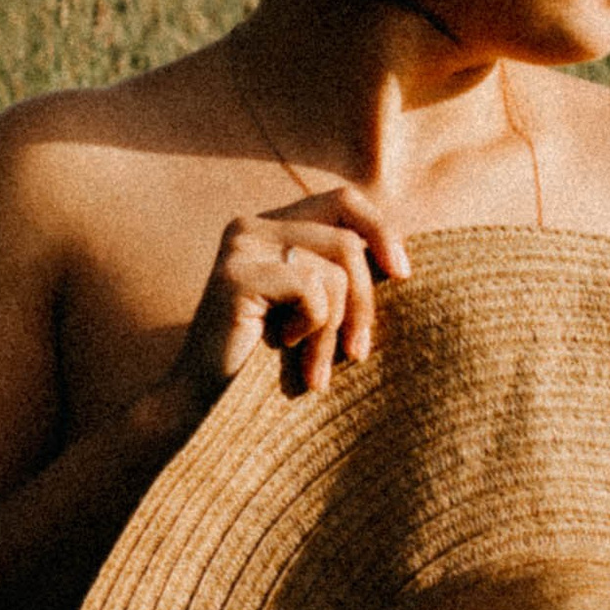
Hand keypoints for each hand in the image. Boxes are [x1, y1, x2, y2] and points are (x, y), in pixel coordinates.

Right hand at [169, 189, 412, 423]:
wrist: (206, 409)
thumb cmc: (268, 366)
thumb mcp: (314, 311)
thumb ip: (342, 276)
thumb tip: (401, 262)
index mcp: (272, 227)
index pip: (343, 200)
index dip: (381, 230)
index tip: (403, 275)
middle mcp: (252, 226)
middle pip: (346, 238)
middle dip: (364, 300)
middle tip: (358, 352)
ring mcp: (241, 246)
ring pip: (333, 270)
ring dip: (335, 329)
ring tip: (318, 368)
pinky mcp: (237, 275)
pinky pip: (312, 289)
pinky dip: (313, 328)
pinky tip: (285, 347)